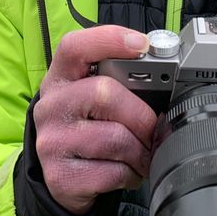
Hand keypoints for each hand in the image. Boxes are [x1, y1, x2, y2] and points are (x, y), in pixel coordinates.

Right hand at [32, 26, 157, 214]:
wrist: (61, 175)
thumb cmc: (87, 127)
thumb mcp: (91, 99)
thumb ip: (117, 82)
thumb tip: (165, 83)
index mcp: (60, 78)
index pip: (75, 47)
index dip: (108, 39)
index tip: (141, 44)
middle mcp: (51, 106)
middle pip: (104, 93)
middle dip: (141, 114)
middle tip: (155, 128)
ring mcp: (52, 142)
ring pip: (115, 139)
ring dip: (141, 150)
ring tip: (143, 153)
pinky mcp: (61, 176)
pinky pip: (113, 172)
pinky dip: (131, 174)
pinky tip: (128, 171)